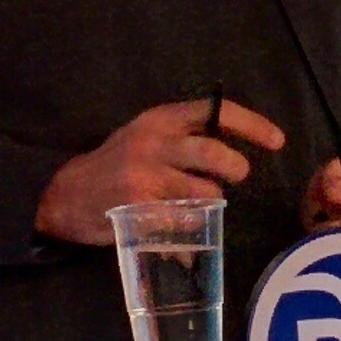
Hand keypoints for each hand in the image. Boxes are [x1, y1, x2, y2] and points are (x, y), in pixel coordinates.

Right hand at [35, 97, 285, 246]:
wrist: (64, 193)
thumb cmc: (113, 165)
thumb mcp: (144, 136)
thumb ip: (182, 137)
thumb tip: (231, 147)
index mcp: (159, 119)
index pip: (214, 112)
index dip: (251, 125)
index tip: (277, 140)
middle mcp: (153, 142)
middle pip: (213, 151)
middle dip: (235, 167)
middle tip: (238, 176)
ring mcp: (145, 175)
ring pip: (202, 189)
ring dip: (210, 200)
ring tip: (196, 202)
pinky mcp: (138, 207)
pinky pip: (183, 220)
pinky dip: (192, 228)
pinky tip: (182, 228)